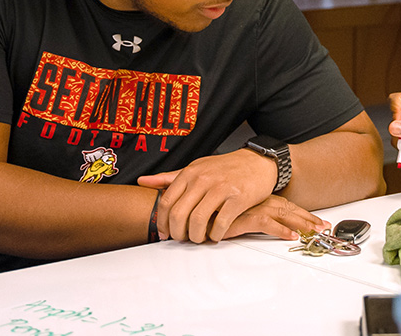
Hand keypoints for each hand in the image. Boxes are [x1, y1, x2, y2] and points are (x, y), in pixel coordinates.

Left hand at [137, 149, 277, 242]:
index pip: (166, 202)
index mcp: (190, 173)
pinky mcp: (238, 198)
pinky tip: (216, 235)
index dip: (162, 222)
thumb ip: (169, 178)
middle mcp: (203, 179)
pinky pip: (221, 223)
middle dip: (178, 233)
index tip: (165, 232)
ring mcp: (221, 188)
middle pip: (179, 214)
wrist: (258, 162)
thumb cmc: (226, 168)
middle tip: (182, 238)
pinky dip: (215, 234)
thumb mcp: (195, 168)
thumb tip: (143, 181)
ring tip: (199, 238)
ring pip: (197, 220)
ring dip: (196, 236)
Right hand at [223, 195, 328, 240]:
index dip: (305, 215)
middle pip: (290, 211)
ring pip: (284, 216)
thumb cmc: (218, 209)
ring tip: (314, 233)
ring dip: (300, 225)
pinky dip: (280, 230)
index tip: (318, 222)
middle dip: (308, 220)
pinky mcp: (245, 218)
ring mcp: (254, 208)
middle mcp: (261, 202)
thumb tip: (269, 224)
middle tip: (323, 228)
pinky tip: (291, 236)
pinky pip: (267, 224)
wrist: (201, 207)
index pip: (288, 207)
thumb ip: (254, 215)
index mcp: (261, 199)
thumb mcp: (240, 212)